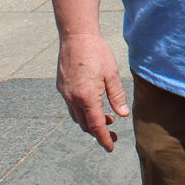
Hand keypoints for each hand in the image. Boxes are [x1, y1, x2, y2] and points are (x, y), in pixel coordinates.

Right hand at [56, 33, 129, 151]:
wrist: (76, 37)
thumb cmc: (97, 53)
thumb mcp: (112, 74)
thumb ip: (117, 96)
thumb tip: (122, 115)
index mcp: (87, 97)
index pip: (96, 125)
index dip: (104, 138)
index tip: (110, 147)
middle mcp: (72, 99)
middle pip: (85, 124)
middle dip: (98, 132)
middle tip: (113, 134)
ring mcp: (65, 93)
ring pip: (77, 116)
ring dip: (90, 121)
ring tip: (107, 119)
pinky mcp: (62, 87)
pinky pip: (71, 106)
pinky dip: (82, 111)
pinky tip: (93, 105)